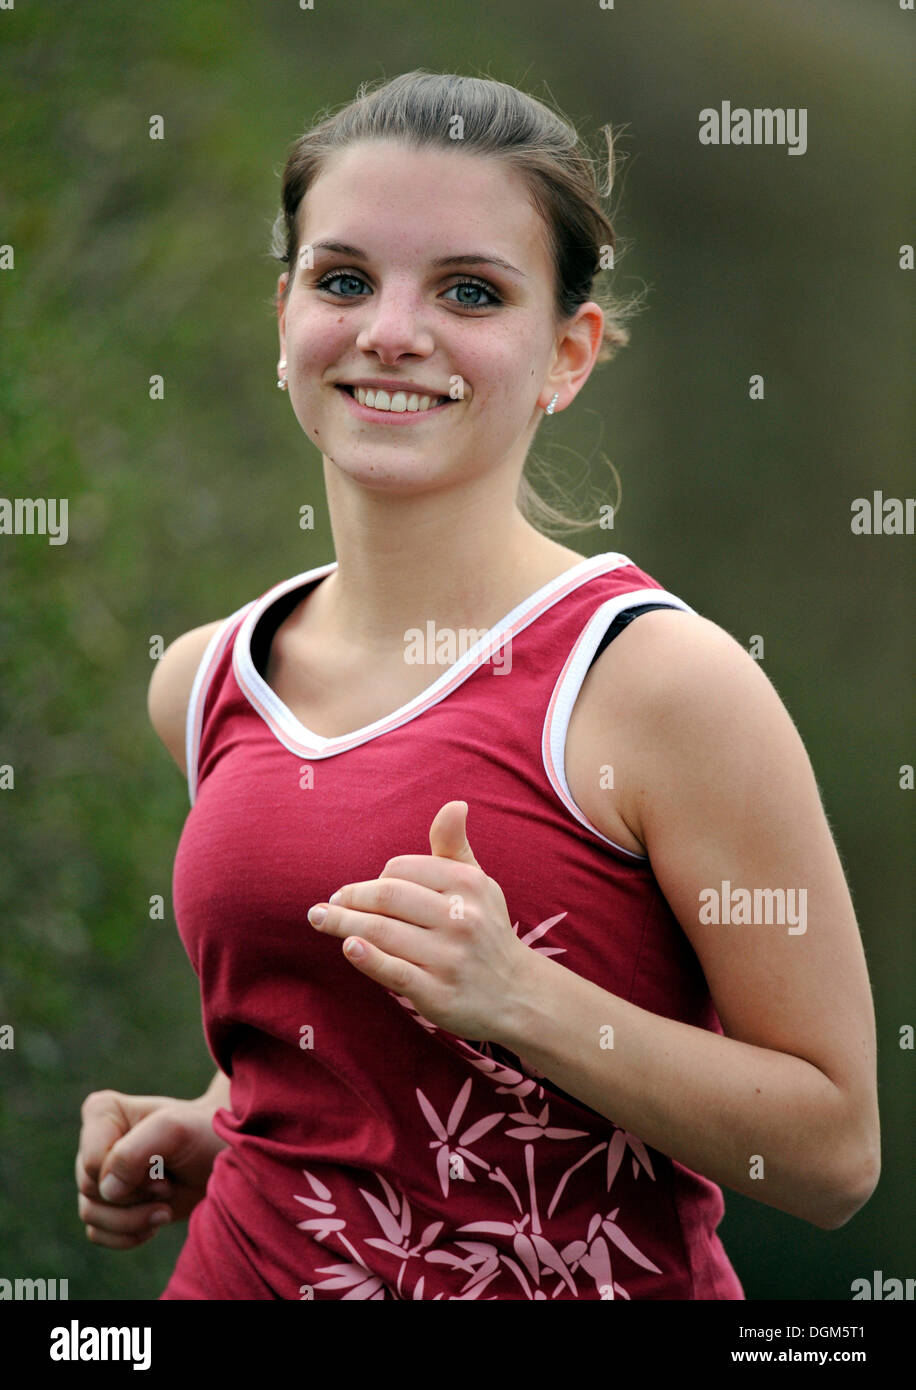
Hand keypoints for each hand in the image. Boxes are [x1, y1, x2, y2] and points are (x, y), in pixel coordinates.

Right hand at [75, 1089, 228, 1248]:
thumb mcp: (174, 1130)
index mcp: (103, 1112)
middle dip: (135, 1196)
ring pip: (91, 1214)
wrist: (219, 1160)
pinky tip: (154, 1223)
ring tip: (165, 1208)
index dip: (128, 1172)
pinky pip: (97, 1234)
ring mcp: (98, 1175)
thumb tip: (106, 1191)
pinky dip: (127, 1236)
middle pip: (91, 1189)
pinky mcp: (106, 1205)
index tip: (163, 1160)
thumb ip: (134, 1151)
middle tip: (168, 1185)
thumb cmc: (201, 1135)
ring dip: (133, 1220)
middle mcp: (94, 1142)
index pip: (92, 1161)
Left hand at [307, 800, 530, 1041]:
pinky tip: (348, 947)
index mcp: (469, 884)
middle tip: (328, 906)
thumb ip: (454, 846)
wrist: (517, 994)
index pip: (402, 869)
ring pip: (382, 932)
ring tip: (320, 920)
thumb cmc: (485, 929)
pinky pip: (395, 971)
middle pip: (387, 897)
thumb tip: (454, 804)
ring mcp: (450, 957)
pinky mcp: (438, 993)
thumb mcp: (478, 884)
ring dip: (343, 924)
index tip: (359, 892)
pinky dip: (368, 958)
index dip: (373, 879)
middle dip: (350, 899)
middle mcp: (462, 918)